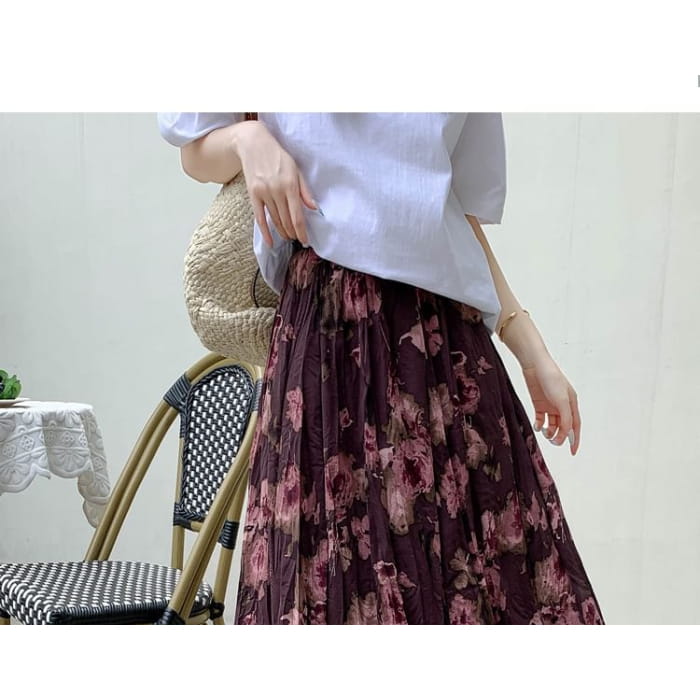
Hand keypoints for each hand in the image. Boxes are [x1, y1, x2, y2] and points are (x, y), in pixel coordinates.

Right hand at [235, 122, 317, 248]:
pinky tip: (270, 242)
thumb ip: (305, 190)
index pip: (297, 216)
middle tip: (298, 239)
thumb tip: (314, 208)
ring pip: (275, 220)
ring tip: (288, 238)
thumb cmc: (278, 156)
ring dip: (283, 232)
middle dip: (293, 233)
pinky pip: (259, 218)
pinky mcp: (253, 195)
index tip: (306, 240)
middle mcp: (277, 191)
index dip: (302, 231)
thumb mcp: (296, 169)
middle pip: (286, 221)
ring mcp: (263, 194)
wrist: (254, 144)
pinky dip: (265, 232)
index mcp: (290, 185)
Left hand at [521, 354, 580, 455]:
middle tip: (553, 442)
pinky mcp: (538, 403)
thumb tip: (566, 433)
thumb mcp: (562, 400)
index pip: (575, 426)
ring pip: (552, 424)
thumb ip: (565, 418)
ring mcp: (550, 404)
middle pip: (563, 426)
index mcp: (572, 404)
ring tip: (545, 432)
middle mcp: (562, 405)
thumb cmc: (552, 378)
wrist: (535, 365)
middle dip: (560, 436)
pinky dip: (539, 424)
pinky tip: (537, 426)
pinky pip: (540, 418)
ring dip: (549, 431)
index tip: (572, 451)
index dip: (574, 439)